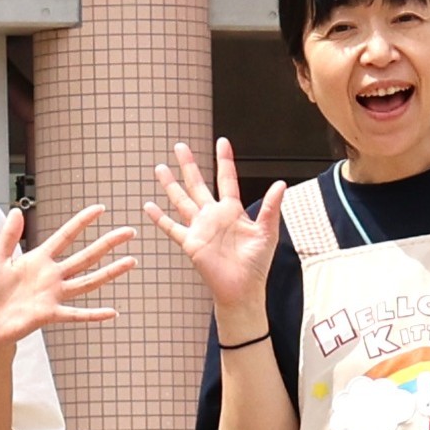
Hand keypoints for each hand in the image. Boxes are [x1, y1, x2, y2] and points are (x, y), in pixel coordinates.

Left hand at [0, 202, 137, 352]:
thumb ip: (8, 237)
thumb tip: (16, 210)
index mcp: (38, 259)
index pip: (65, 236)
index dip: (82, 222)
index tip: (101, 208)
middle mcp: (51, 276)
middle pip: (85, 256)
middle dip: (107, 243)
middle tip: (129, 231)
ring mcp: (53, 295)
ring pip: (88, 281)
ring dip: (110, 272)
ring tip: (131, 261)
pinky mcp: (49, 314)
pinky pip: (75, 314)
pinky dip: (94, 314)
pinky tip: (112, 313)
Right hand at [144, 139, 280, 321]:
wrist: (242, 288)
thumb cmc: (256, 264)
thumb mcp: (267, 232)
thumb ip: (271, 207)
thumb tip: (280, 184)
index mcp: (233, 211)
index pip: (227, 179)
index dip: (224, 160)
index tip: (221, 142)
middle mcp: (214, 216)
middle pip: (198, 184)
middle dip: (189, 165)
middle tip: (180, 146)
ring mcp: (200, 228)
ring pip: (181, 200)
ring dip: (171, 185)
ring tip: (160, 168)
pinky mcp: (190, 243)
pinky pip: (172, 227)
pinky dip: (159, 218)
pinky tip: (149, 206)